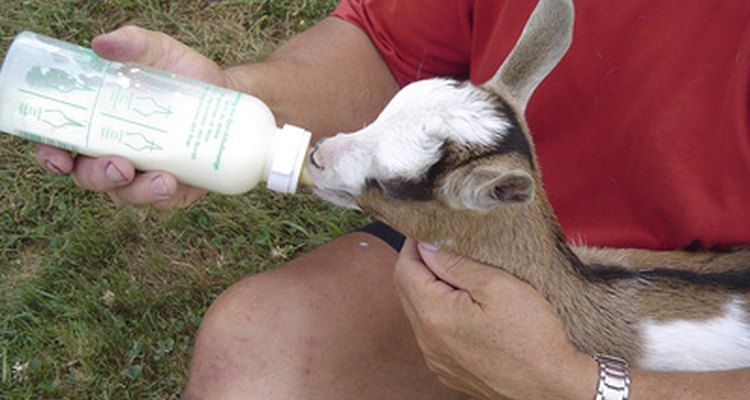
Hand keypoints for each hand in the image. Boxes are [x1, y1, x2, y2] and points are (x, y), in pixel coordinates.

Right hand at [35, 26, 228, 208]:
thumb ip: (132, 42)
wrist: (226, 92)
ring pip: (125, 195)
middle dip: (99, 177)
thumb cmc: (181, 72)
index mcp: (95, 123)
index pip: (60, 145)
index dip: (51, 155)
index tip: (59, 157)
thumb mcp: (158, 50)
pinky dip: (164, 198)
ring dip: (138, 191)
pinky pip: (161, 203)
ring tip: (162, 180)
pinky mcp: (173, 188)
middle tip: (121, 166)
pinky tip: (174, 185)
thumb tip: (102, 45)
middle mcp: (112, 153)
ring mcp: (142, 174)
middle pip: (88, 177)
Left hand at [394, 239, 596, 399]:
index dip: (413, 245)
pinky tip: (461, 305)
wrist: (551, 386)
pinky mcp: (447, 369)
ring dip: (427, 289)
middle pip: (406, 291)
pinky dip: (437, 313)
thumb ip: (456, 264)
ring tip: (454, 272)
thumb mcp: (497, 285)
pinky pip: (431, 333)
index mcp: (434, 315)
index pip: (404, 269)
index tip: (426, 230)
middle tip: (439, 246)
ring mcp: (436, 358)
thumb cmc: (531, 336)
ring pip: (417, 312)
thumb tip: (427, 246)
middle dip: (418, 264)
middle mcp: (427, 340)